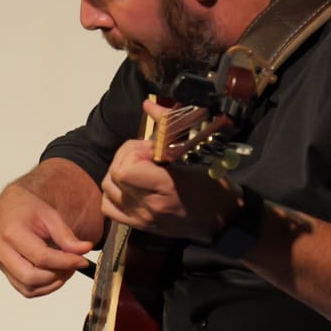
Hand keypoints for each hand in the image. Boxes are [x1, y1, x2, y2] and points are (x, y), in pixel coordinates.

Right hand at [0, 182, 93, 297]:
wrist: (10, 208)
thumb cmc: (26, 209)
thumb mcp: (50, 215)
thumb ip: (66, 235)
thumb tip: (84, 250)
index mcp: (12, 233)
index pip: (41, 257)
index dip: (65, 262)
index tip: (81, 260)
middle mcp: (3, 252)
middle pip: (31, 277)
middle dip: (57, 275)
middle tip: (73, 265)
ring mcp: (3, 265)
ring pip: (29, 289)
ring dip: (52, 284)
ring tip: (65, 269)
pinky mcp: (7, 273)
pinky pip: (26, 290)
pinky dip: (44, 288)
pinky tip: (55, 275)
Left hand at [101, 138, 236, 242]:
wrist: (222, 222)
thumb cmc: (213, 189)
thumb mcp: (194, 159)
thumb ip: (167, 134)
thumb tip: (148, 106)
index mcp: (165, 188)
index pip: (126, 170)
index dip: (134, 152)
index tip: (152, 148)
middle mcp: (148, 206)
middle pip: (115, 175)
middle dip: (127, 156)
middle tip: (147, 153)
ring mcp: (141, 218)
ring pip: (108, 188)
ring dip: (119, 171)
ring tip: (138, 166)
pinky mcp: (138, 225)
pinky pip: (108, 207)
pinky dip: (113, 192)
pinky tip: (128, 184)